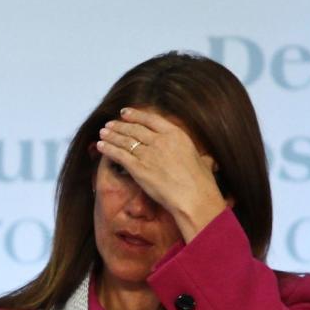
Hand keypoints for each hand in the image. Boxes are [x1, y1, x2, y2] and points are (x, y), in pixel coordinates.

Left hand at [96, 107, 228, 241]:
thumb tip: (208, 160)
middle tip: (109, 124)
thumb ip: (201, 157)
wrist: (193, 197)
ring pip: (124, 141)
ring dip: (111, 136)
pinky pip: (119, 155)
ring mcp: (148, 153)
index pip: (151, 120)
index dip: (135, 115)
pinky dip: (108, 149)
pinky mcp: (138, 168)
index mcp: (176, 135)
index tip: (125, 113)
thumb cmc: (202, 183)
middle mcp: (160, 140)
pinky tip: (100, 146)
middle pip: (134, 129)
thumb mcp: (204, 162)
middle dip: (119, 126)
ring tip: (102, 133)